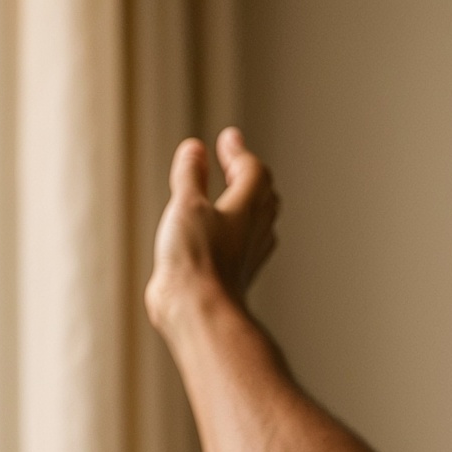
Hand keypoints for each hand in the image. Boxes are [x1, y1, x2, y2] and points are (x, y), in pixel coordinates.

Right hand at [146, 127, 279, 329]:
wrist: (198, 312)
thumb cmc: (195, 259)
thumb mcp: (187, 206)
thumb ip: (191, 176)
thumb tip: (195, 149)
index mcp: (246, 208)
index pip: (253, 171)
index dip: (239, 152)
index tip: (227, 139)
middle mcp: (253, 232)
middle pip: (264, 197)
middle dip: (249, 176)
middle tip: (233, 162)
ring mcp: (247, 257)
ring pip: (259, 223)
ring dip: (248, 205)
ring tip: (233, 195)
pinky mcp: (235, 278)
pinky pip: (244, 248)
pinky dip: (236, 232)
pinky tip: (223, 238)